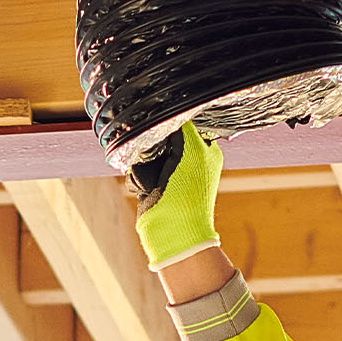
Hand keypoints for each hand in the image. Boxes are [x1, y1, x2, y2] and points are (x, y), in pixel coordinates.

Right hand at [132, 121, 224, 270]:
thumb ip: (183, 127)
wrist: (173, 228)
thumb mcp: (193, 150)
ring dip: (144, 163)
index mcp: (205, 150)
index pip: (186, 123)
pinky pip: (136, 168)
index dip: (173, 121)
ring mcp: (168, 171)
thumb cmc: (190, 191)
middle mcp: (188, 158)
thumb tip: (172, 112)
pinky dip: (137, 177)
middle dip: (155, 144)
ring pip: (145, 150)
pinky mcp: (150, 183)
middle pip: (162, 135)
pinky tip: (145, 188)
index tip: (163, 122)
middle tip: (159, 156)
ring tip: (154, 178)